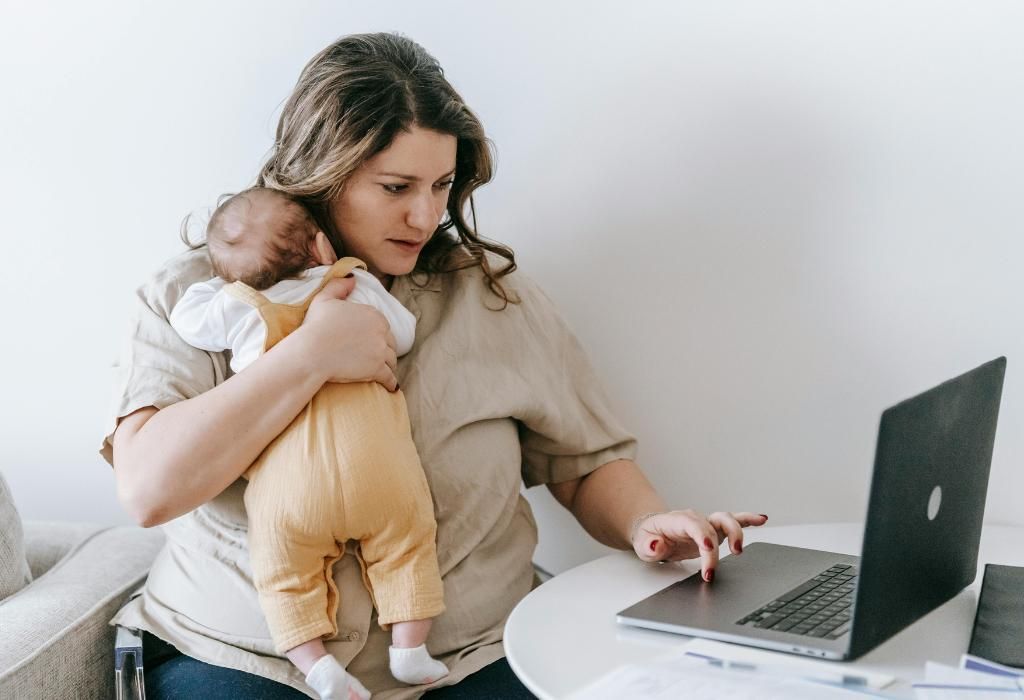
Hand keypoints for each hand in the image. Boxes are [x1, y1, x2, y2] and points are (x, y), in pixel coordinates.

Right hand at [299, 276, 398, 390]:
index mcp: (372, 314)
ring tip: (385, 372)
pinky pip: (390, 378)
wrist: (311, 351)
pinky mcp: (378, 369)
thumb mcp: (324, 299)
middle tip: (380, 359)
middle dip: (385, 350)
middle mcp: (381, 331)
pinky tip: (391, 387)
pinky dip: (391, 383)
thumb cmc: (315, 326)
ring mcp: (380, 350)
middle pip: (390, 343)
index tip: (373, 342)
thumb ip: (339, 286)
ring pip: (391, 360)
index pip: (383, 326)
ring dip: (389, 366)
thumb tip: (352, 278)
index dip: (378, 335)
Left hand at [631, 510, 768, 581]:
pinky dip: (748, 520)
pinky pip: (734, 521)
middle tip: (719, 565)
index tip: (708, 550)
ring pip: (726, 520)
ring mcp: (706, 523)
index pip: (694, 525)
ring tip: (739, 550)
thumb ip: (649, 545)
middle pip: (713, 524)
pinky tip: (762, 520)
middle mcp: (695, 519)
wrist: (653, 532)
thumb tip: (657, 544)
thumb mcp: (642, 544)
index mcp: (677, 520)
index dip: (703, 536)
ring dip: (737, 532)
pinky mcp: (715, 530)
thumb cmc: (649, 537)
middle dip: (719, 544)